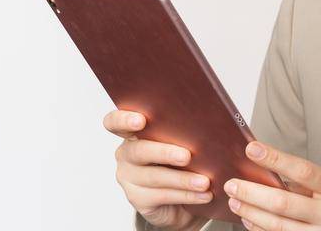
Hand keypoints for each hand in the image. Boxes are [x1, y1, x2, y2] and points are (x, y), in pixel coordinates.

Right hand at [105, 109, 212, 230]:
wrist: (183, 199)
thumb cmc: (183, 161)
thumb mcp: (182, 142)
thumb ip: (183, 131)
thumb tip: (205, 123)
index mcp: (133, 133)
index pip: (115, 122)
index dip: (123, 120)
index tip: (140, 121)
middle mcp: (126, 154)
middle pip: (138, 151)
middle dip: (164, 152)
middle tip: (187, 156)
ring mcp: (128, 178)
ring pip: (154, 176)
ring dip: (182, 179)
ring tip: (204, 182)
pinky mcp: (137, 199)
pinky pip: (162, 196)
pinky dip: (186, 195)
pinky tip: (203, 195)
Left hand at [224, 141, 320, 229]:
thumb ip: (308, 182)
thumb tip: (269, 173)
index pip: (304, 170)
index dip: (275, 159)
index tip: (252, 149)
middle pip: (284, 204)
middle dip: (253, 193)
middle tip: (232, 184)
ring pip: (280, 226)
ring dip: (252, 214)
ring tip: (236, 202)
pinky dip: (263, 230)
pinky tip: (250, 221)